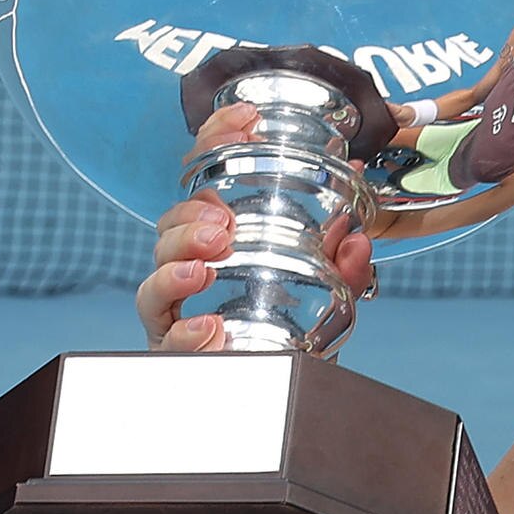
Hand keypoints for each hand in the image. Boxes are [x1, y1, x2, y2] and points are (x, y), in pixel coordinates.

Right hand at [136, 104, 374, 350]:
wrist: (283, 393)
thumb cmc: (291, 336)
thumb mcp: (327, 297)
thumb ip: (344, 269)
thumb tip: (359, 237)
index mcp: (218, 241)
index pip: (205, 180)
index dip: (217, 142)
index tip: (245, 120)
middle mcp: (190, 270)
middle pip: (168, 228)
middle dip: (189, 216)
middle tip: (222, 224)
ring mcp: (178, 313)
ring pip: (154, 279)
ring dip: (177, 263)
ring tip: (202, 265)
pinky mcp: (177, 356)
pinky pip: (167, 339)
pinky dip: (186, 333)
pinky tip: (207, 328)